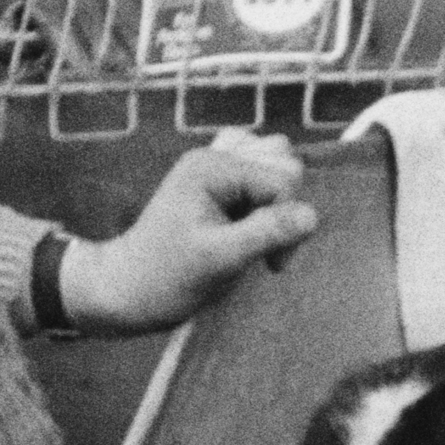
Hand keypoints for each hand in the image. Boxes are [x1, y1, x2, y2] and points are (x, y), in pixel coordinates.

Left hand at [62, 131, 314, 332]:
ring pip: (278, 162)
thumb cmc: (169, 277)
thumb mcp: (222, 259)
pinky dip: (267, 193)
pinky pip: (260, 167)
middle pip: (285, 164)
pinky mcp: (218, 179)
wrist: (130, 288)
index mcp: (211, 167)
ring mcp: (215, 164)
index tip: (272, 265)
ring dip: (278, 201)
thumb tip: (313, 216)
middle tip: (262, 250)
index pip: (283, 179)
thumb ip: (267, 233)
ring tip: (255, 234)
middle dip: (284, 210)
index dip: (287, 223)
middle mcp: (214, 156)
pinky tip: (253, 219)